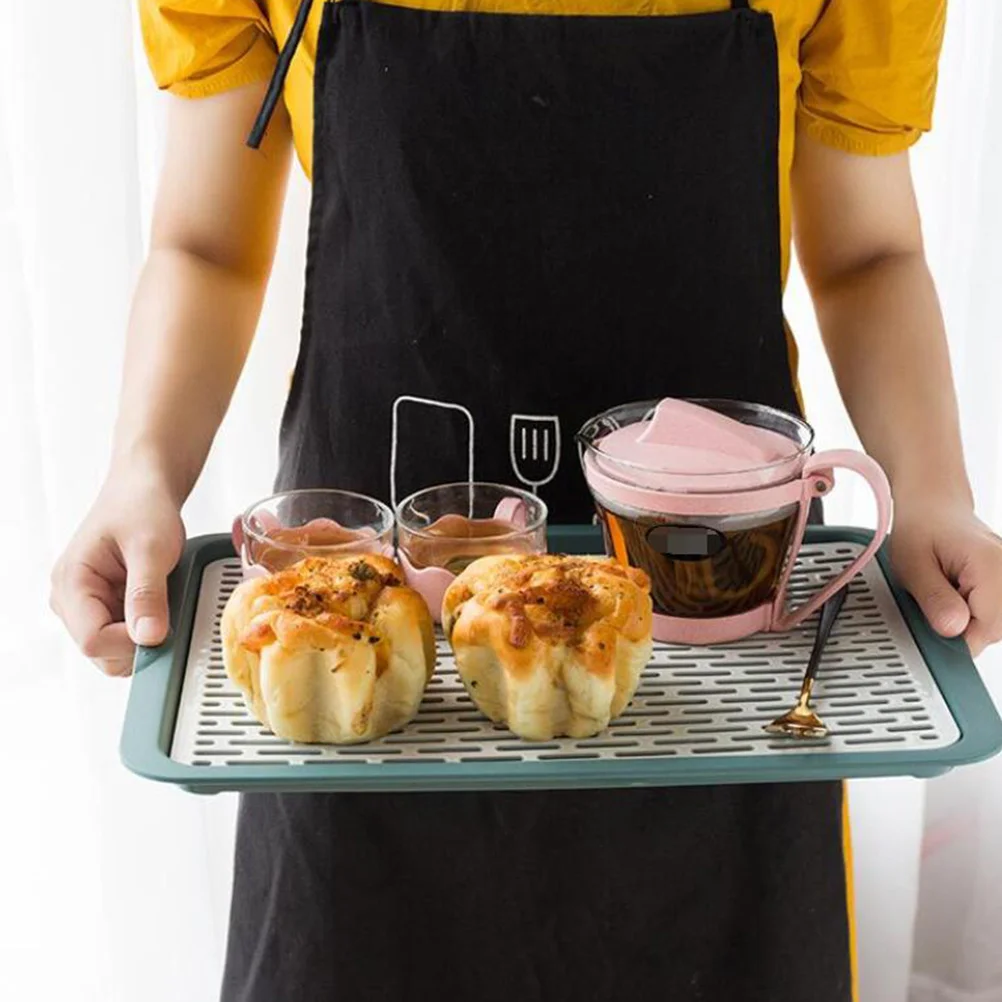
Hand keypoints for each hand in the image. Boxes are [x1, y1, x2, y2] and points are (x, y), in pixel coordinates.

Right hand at [50, 462, 184, 675]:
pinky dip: (144, 627)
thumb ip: (148, 594)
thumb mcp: (151, 548)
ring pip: (113, 650)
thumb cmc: (141, 508)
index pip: (93, 641)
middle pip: (101, 653)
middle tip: (165, 611)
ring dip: (142, 635)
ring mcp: (86, 605)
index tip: (160, 626)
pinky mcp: (103, 606)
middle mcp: (71, 600)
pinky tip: (155, 602)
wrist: (144, 490)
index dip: (131, 642)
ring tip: (159, 599)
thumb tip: (149, 637)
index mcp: (71, 584)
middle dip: (137, 642)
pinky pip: (123, 635)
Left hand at [890, 498, 1001, 657]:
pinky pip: (993, 614)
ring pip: (993, 625)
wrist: (934, 508)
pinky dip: (973, 610)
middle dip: (960, 626)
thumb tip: (952, 630)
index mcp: (992, 566)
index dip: (955, 637)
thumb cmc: (921, 529)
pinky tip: (958, 592)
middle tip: (935, 599)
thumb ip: (933, 598)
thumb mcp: (912, 565)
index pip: (987, 629)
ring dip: (966, 618)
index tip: (933, 623)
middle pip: (992, 630)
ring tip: (947, 590)